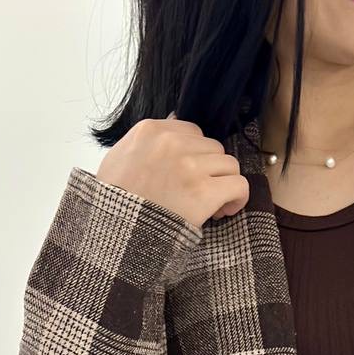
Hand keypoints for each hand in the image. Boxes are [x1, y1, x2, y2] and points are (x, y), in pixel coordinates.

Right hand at [95, 111, 249, 230]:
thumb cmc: (114, 201)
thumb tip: (174, 123)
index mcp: (151, 131)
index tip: (192, 176)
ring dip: (224, 184)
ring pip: (229, 165)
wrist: (115, 232)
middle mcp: (172, 143)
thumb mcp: (120, 157)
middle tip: (202, 194)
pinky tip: (225, 210)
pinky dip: (238, 198)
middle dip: (211, 171)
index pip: (192, 132)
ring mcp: (189, 166)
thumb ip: (146, 141)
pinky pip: (239, 185)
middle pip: (213, 148)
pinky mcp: (203, 192)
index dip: (197, 155)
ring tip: (213, 205)